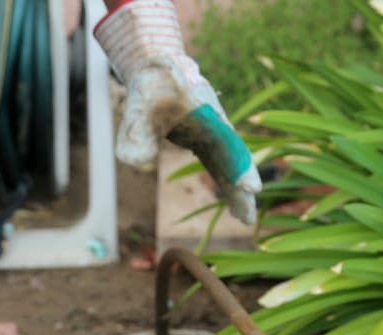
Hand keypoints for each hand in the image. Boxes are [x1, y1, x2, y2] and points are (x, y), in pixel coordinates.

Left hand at [94, 0, 261, 224]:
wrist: (159, 69)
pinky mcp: (208, 142)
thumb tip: (133, 160)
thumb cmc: (151, 85)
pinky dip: (228, 184)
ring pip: (229, 164)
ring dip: (237, 190)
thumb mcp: (138, 103)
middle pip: (232, 157)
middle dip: (241, 184)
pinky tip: (234, 206)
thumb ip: (135, 129)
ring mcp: (214, 134)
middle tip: (249, 212)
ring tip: (246, 219)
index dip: (236, 164)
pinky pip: (220, 166)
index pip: (223, 141)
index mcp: (203, 111)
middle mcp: (214, 123)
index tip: (248, 186)